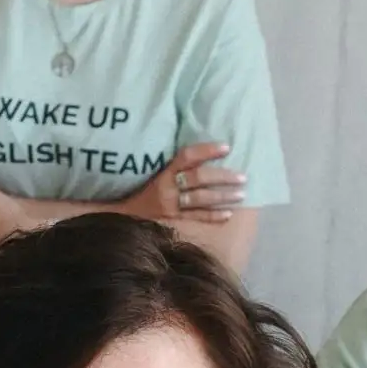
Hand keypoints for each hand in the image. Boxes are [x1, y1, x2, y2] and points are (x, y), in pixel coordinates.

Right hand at [130, 143, 246, 224]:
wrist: (124, 215)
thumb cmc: (145, 191)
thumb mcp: (157, 174)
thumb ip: (177, 167)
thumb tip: (205, 156)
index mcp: (164, 171)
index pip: (188, 156)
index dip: (207, 150)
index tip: (226, 147)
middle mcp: (167, 187)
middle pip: (198, 178)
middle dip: (222, 177)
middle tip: (242, 177)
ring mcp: (170, 205)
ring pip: (200, 199)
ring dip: (223, 197)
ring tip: (241, 194)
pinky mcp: (172, 220)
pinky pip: (196, 217)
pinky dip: (213, 216)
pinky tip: (229, 214)